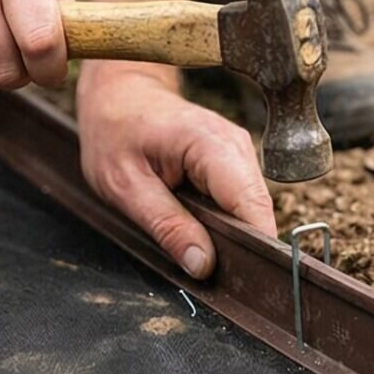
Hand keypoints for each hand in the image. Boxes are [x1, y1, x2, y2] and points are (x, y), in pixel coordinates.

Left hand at [79, 66, 278, 277]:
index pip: (252, 207)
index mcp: (212, 146)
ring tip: (198, 245)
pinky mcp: (236, 160)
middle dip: (240, 244)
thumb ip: (167, 227)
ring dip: (233, 233)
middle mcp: (237, 146)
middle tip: (206, 271)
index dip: (252, 247)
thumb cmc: (115, 131)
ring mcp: (240, 151)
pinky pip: (242, 200)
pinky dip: (228, 220)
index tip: (241, 281)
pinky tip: (202, 226)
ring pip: (253, 208)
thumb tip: (204, 265)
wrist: (121, 92)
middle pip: (258, 211)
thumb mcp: (125, 187)